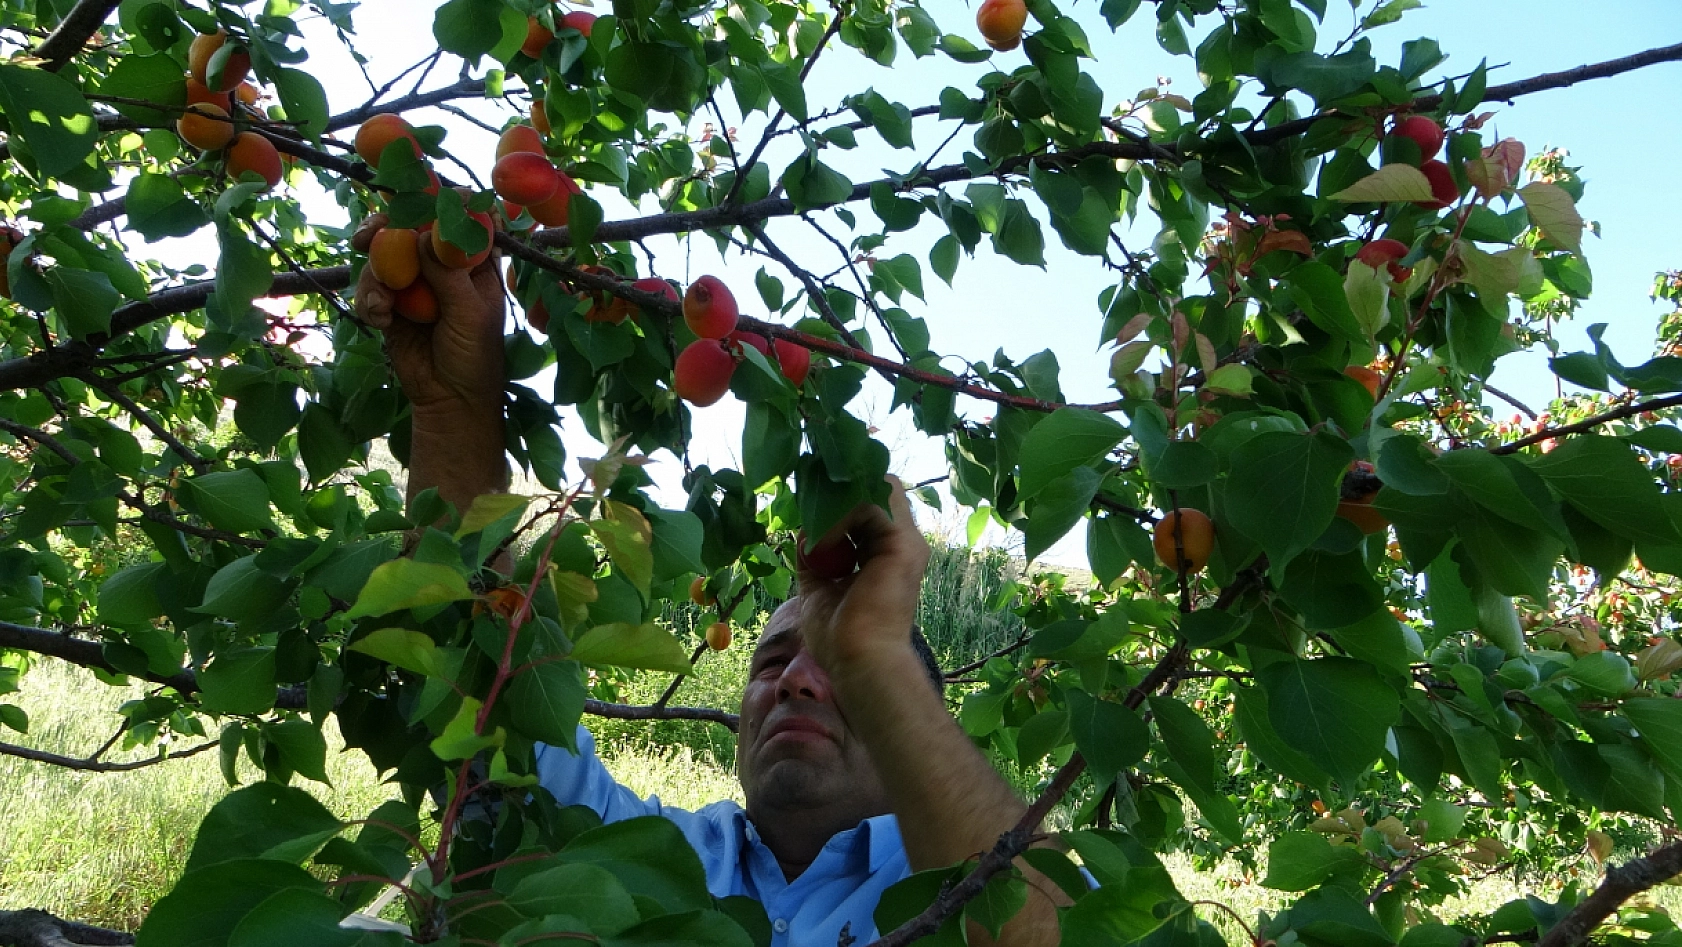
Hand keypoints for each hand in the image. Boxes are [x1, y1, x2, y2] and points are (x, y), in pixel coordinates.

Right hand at [351, 212, 505, 416]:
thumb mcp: (470, 313)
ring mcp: (414, 283)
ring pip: (383, 256)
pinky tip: (380, 321)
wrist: (449, 399)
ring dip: (375, 274)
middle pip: (411, 228)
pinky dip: (369, 301)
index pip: (461, 219)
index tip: (421, 196)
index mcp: (473, 263)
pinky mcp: (390, 304)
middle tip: (369, 234)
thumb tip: (423, 235)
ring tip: (382, 302)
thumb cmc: (474, 355)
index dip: (443, 202)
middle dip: (387, 227)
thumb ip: (449, 274)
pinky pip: (370, 288)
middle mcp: (441, 266)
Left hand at [796, 477, 931, 673]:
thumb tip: (804, 533)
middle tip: (812, 512)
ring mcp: (906, 542)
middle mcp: (900, 544)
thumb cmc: (839, 637)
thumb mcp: (818, 587)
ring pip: (879, 488)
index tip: (811, 512)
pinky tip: (825, 544)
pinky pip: (874, 503)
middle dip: (841, 494)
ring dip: (840, 505)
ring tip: (819, 539)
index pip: (869, 504)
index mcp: (884, 554)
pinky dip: (843, 515)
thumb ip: (814, 557)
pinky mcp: (904, 545)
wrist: (859, 662)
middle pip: (877, 489)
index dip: (841, 500)